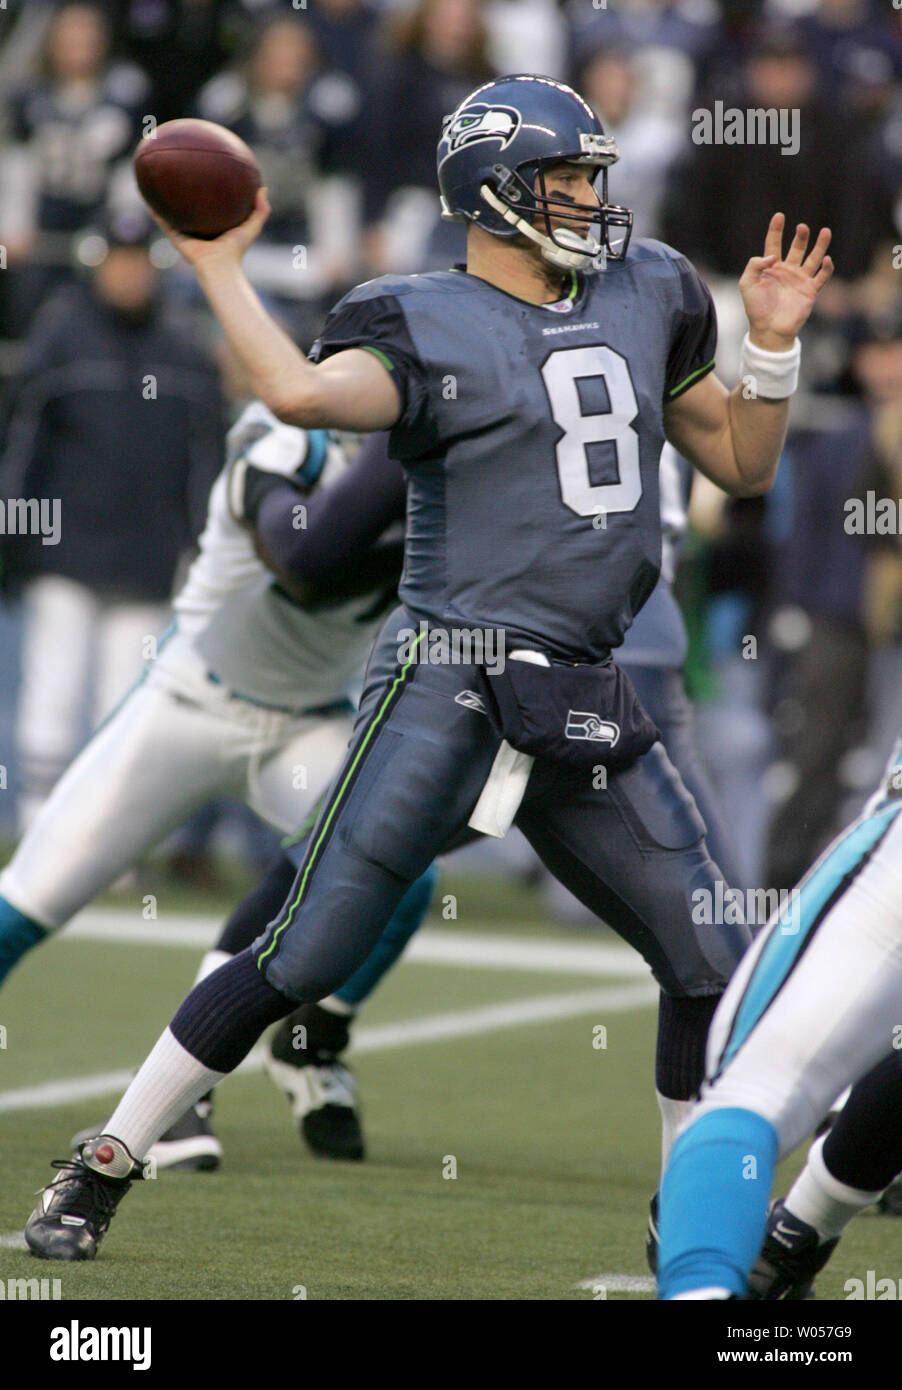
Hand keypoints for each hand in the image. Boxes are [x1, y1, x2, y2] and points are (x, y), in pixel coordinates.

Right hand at [150, 186, 270, 270]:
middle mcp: (198, 229)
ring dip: (164, 201)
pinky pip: (164, 223)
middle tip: (179, 174)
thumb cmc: (236, 250)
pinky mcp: (176, 238)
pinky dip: (156, 213)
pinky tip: (149, 200)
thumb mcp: (252, 226)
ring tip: (157, 183)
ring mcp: (186, 233)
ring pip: (173, 214)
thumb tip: (264, 188)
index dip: (205, 192)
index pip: (208, 206)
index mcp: (213, 226)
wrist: (220, 266)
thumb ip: (261, 210)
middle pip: (189, 208)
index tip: (203, 175)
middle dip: (183, 193)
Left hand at [739, 213, 832, 350]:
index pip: (773, 244)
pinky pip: (821, 276)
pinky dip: (826, 268)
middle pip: (796, 248)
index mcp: (771, 268)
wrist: (768, 330)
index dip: (776, 230)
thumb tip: (772, 256)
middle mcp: (787, 270)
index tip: (779, 216)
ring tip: (825, 231)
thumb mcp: (746, 284)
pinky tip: (826, 259)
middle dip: (800, 237)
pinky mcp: (810, 291)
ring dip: (820, 245)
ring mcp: (800, 280)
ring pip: (813, 258)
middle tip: (802, 228)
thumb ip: (754, 265)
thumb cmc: (755, 309)